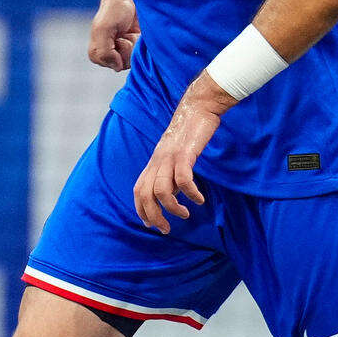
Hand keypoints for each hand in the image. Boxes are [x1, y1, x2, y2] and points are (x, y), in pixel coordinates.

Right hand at [87, 0, 138, 69]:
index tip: (114, 38)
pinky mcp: (135, 47)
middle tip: (122, 34)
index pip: (112, 65)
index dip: (116, 53)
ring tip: (128, 32)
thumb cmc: (114, 11)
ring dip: (133, 44)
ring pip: (133, 60)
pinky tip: (135, 32)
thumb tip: (117, 67)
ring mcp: (124, 52)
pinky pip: (141, 54)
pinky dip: (139, 42)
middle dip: (127, 48)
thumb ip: (104, 52)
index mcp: (97, 53)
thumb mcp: (104, 30)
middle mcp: (109, 55)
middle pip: (124, 64)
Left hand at [134, 80, 234, 231]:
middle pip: (145, 194)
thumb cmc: (189, 133)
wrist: (198, 107)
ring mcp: (170, 157)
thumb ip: (171, 174)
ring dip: (172, 208)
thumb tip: (173, 196)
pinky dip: (190, 193)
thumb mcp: (176, 155)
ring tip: (185, 215)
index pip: (139, 190)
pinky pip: (183, 179)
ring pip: (161, 191)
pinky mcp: (185, 154)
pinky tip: (198, 199)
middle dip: (153, 216)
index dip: (141, 210)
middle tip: (166, 229)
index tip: (151, 224)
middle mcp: (158, 161)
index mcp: (154, 162)